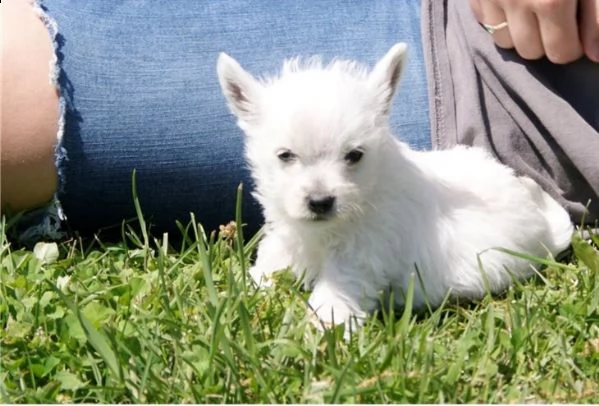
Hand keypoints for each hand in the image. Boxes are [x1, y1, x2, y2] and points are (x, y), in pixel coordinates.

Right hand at [470, 0, 598, 62]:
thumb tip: (595, 55)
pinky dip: (497, 18)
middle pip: (530, 52)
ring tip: (530, 13)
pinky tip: (510, 3)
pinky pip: (483, 21)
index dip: (573, 46)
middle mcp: (517, 4)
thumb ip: (596, 17)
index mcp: (551, 1)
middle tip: (555, 21)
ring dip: (518, 34)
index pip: (561, 53)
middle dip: (545, 42)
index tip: (576, 31)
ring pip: (503, 41)